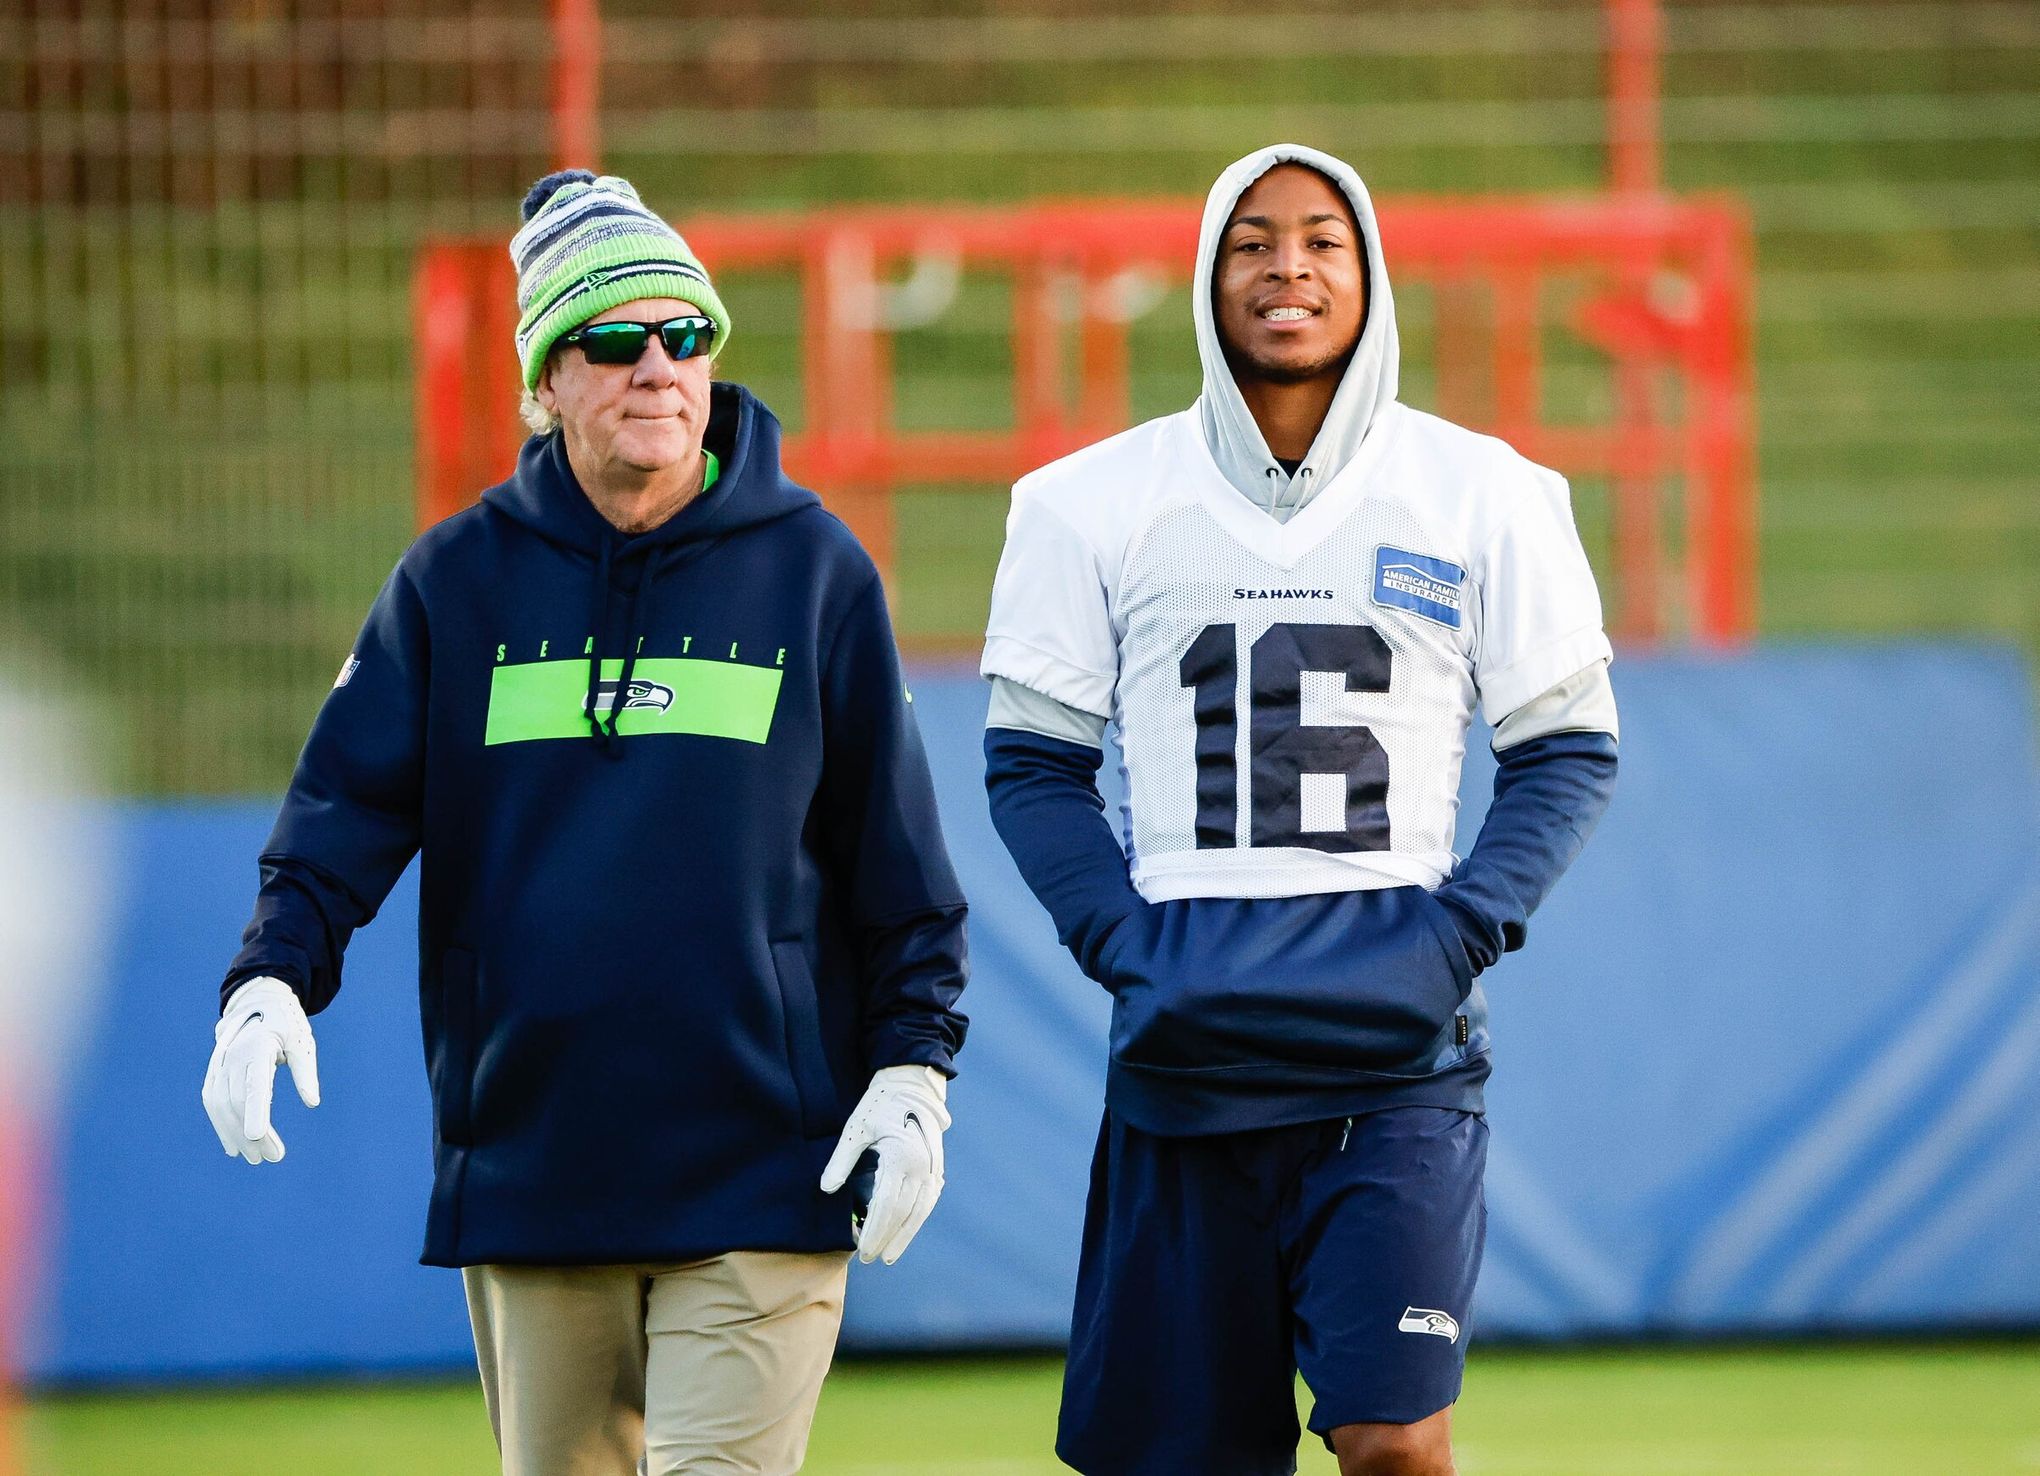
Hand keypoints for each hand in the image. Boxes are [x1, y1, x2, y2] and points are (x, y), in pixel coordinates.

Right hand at [202, 977, 320, 1163]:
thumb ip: (305, 1072)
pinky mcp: (214, 1072)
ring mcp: (219, 1065)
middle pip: (237, 1103)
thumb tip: (312, 1103)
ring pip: (221, 1107)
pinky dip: (221, 1125)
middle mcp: (232, 1057)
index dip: (255, 1112)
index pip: (254, 1086)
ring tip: (256, 1158)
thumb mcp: (302, 1042)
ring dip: (236, 1135)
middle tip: (273, 1157)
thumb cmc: (286, 1024)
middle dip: (252, 1134)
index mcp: (257, 1048)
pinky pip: (213, 1102)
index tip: (258, 1137)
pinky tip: (233, 1147)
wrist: (257, 1003)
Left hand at [819, 1064, 950, 1264]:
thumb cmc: (878, 1106)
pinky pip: (929, 1200)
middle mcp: (921, 1167)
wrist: (911, 1085)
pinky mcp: (937, 1167)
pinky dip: (917, 1219)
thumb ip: (841, 1161)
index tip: (861, 1249)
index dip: (874, 1230)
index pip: (886, 1206)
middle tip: (871, 1258)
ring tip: (890, 1254)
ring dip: (905, 1235)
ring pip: (920, 1211)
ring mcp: (933, 1168)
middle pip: (904, 1213)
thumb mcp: (855, 1130)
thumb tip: (827, 1189)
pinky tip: (907, 1231)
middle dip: (886, 1238)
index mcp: (901, 1158)